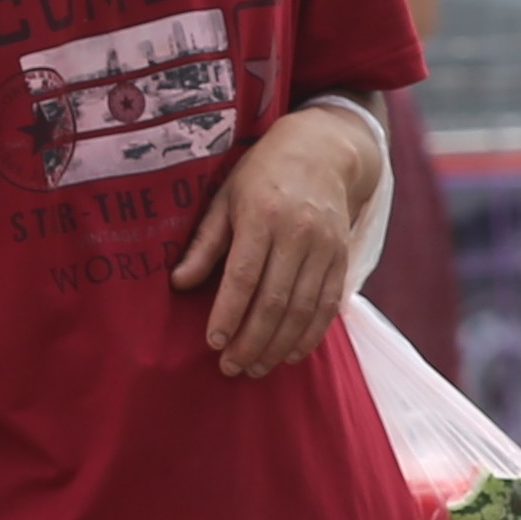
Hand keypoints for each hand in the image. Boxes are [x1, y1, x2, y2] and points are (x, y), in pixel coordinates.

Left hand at [171, 101, 383, 379]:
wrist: (325, 151)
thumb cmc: (263, 174)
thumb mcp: (226, 197)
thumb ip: (205, 243)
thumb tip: (178, 284)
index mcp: (262, 216)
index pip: (244, 276)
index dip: (229, 313)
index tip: (214, 343)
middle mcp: (297, 233)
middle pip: (275, 301)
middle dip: (252, 341)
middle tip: (232, 368)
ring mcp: (325, 247)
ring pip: (303, 309)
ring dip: (279, 345)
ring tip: (257, 368)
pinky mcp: (342, 257)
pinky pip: (329, 304)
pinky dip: (311, 334)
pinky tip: (291, 354)